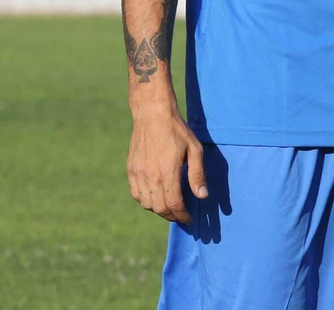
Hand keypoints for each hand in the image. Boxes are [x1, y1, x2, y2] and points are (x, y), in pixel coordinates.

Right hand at [127, 101, 207, 224]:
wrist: (152, 113)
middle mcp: (151, 175)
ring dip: (158, 209)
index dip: (182, 216)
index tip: (188, 219)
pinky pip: (136, 194)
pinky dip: (145, 201)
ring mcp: (138, 173)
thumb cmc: (176, 130)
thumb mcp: (194, 149)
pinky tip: (154, 196)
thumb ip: (197, 174)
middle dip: (171, 216)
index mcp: (168, 171)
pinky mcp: (131, 169)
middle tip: (180, 215)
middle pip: (160, 208)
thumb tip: (202, 196)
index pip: (174, 204)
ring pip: (146, 203)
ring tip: (169, 206)